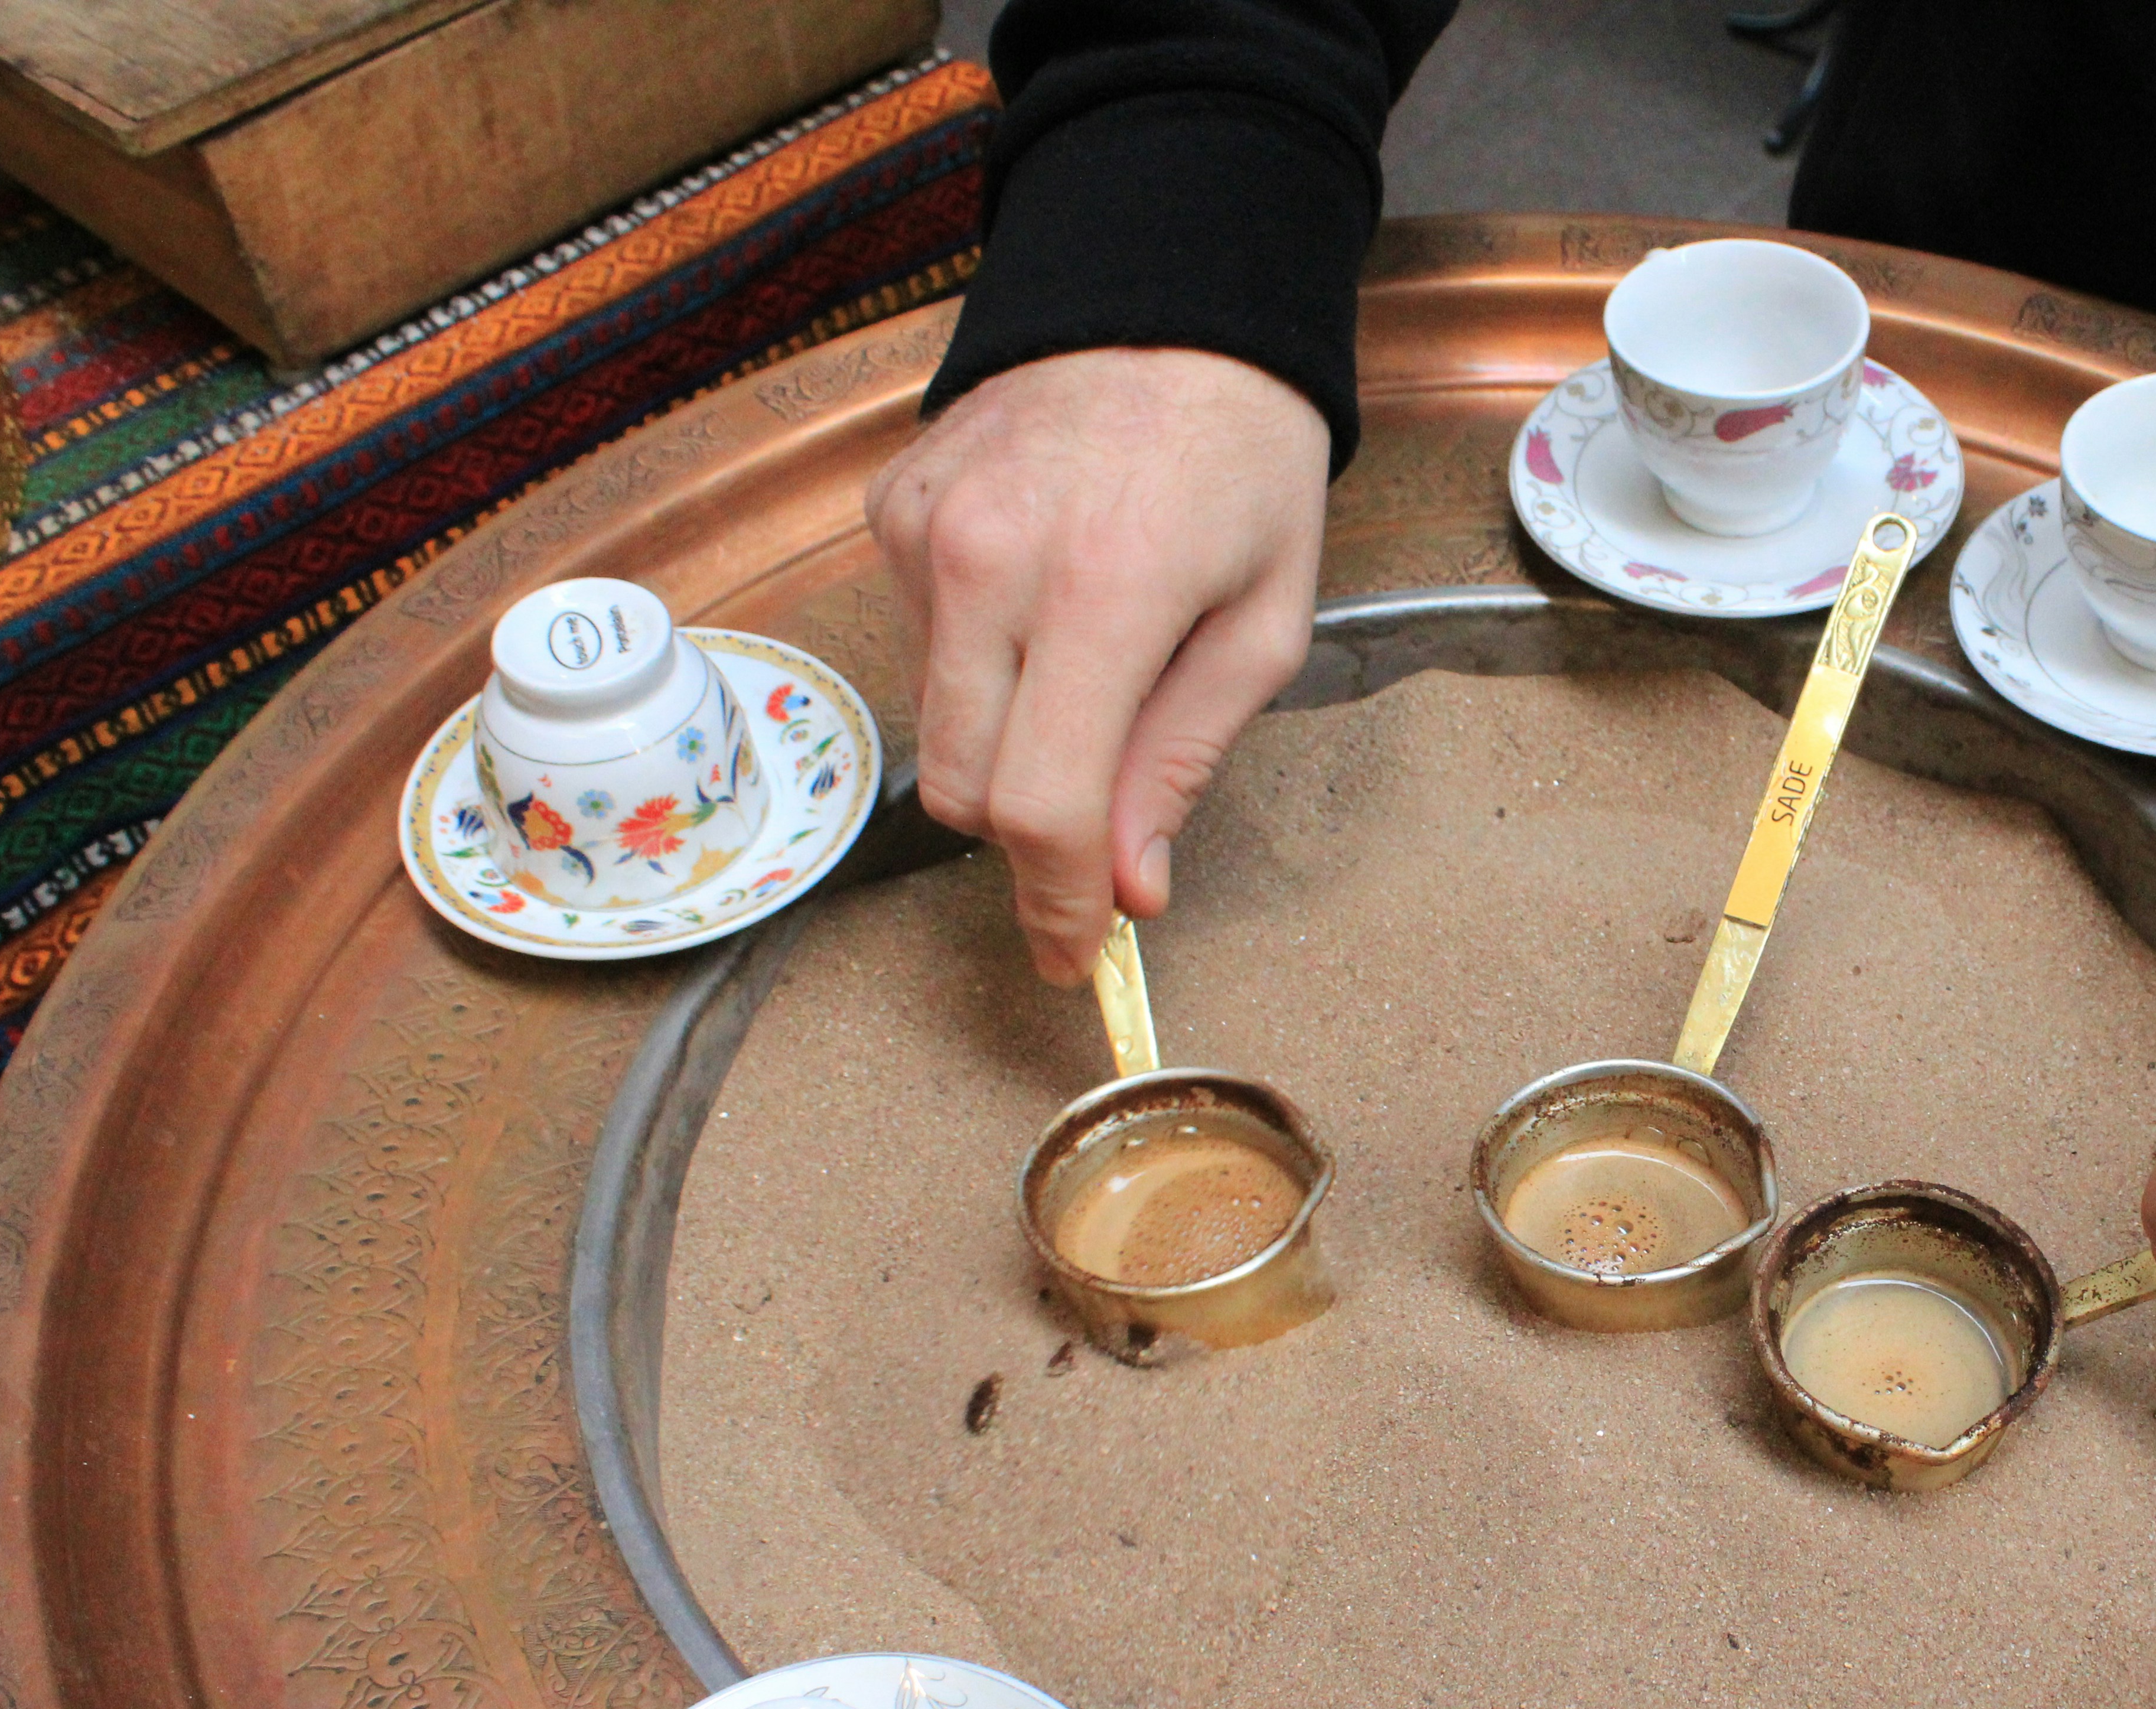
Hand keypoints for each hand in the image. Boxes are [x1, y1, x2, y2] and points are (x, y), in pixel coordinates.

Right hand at [865, 347, 1329, 982]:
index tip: (1074, 958)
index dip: (1055, 907)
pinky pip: (921, 643)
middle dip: (1031, 837)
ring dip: (1009, 738)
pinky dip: (979, 655)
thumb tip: (1127, 888)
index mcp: (1102, 593)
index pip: (1039, 805)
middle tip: (1100, 825)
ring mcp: (924, 533)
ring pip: (938, 725)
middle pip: (969, 788)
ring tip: (1087, 658)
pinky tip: (1039, 592)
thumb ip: (1183, 761)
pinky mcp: (890, 511)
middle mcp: (989, 562)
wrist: (1166, 302)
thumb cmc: (1240, 464)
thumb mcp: (1265, 624)